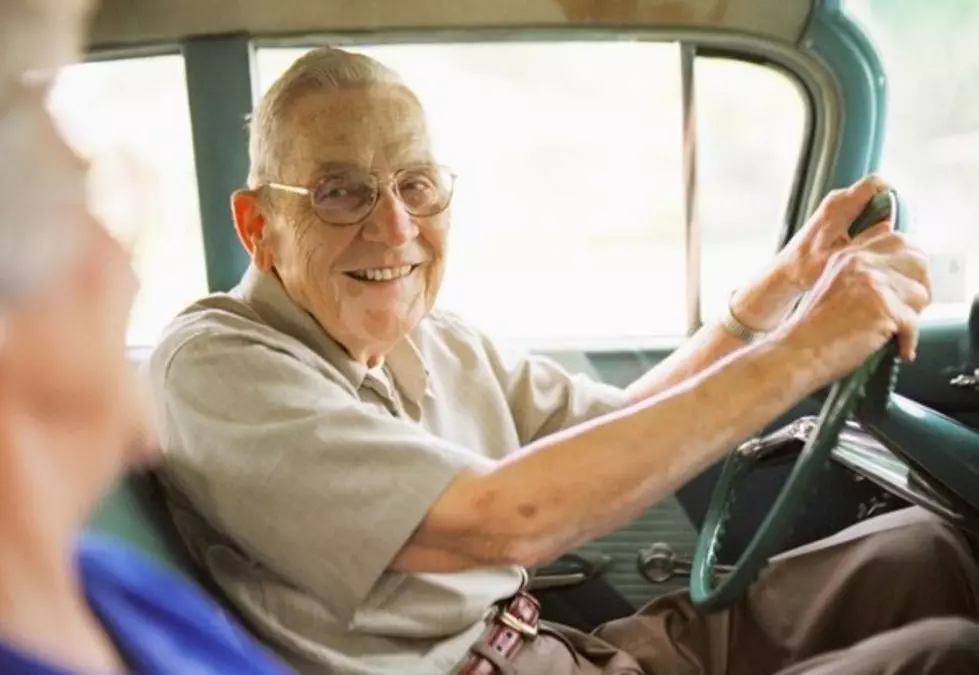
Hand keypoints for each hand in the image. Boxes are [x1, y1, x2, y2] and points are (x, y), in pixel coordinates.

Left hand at [774, 175, 894, 292]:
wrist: (785, 271)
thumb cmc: (806, 267)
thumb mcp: (840, 257)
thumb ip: (865, 241)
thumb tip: (890, 227)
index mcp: (838, 205)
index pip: (874, 183)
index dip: (893, 194)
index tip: (901, 217)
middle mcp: (838, 201)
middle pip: (877, 193)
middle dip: (890, 212)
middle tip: (895, 235)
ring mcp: (837, 207)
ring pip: (871, 205)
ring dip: (881, 221)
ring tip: (882, 243)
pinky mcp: (837, 216)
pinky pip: (863, 213)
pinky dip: (871, 226)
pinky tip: (869, 247)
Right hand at [780, 230, 931, 383]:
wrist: (798, 352)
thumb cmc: (815, 329)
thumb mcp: (835, 286)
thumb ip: (863, 274)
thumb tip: (905, 280)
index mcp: (850, 254)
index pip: (898, 240)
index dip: (912, 263)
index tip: (910, 284)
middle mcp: (861, 262)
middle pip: (918, 261)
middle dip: (921, 286)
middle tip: (913, 310)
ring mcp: (872, 282)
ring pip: (920, 293)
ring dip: (914, 316)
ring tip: (897, 332)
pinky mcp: (882, 306)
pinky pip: (914, 322)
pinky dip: (909, 340)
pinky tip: (899, 348)